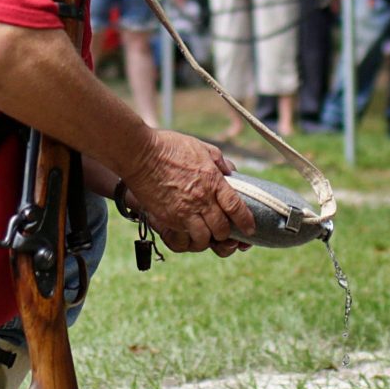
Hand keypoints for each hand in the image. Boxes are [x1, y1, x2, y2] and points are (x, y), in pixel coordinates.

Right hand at [123, 127, 251, 253]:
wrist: (139, 153)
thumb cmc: (169, 146)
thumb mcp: (201, 147)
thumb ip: (219, 161)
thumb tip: (231, 173)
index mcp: (213, 180)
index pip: (236, 207)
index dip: (246, 221)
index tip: (250, 229)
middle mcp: (201, 199)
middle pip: (222, 229)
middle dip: (227, 234)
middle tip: (226, 233)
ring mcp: (183, 211)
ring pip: (204, 239)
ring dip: (207, 240)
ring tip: (206, 236)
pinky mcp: (167, 219)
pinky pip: (182, 240)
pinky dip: (188, 242)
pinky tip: (188, 237)